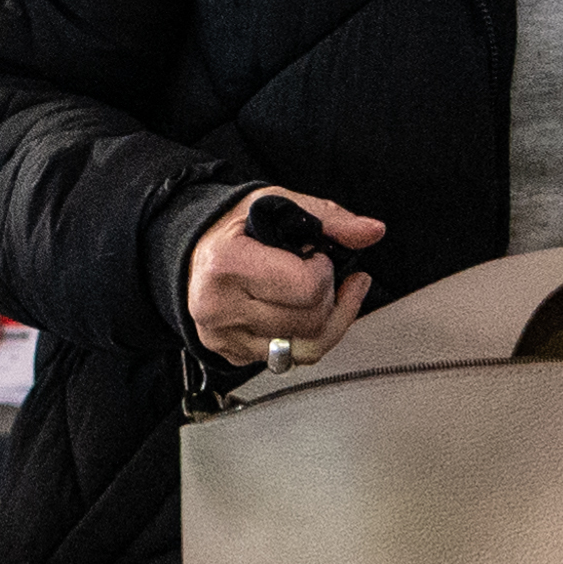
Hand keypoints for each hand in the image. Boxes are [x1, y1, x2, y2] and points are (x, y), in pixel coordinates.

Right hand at [186, 191, 383, 368]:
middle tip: (316, 272)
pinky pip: (290, 359)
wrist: (191, 250)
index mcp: (228, 265)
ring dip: (326, 320)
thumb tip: (371, 231)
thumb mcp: (278, 204)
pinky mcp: (233, 355)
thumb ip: (329, 218)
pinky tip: (303, 312)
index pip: (306, 289)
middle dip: (327, 296)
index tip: (315, 256)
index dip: (324, 271)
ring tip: (321, 293)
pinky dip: (307, 337)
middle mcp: (221, 308)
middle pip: (310, 322)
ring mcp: (225, 337)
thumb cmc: (233, 228)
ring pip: (306, 349)